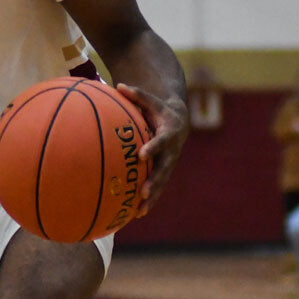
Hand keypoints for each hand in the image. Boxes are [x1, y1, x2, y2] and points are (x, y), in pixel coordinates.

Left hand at [117, 84, 188, 218]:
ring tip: (140, 211)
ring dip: (152, 197)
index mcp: (169, 133)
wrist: (179, 120)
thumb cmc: (159, 108)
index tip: (142, 154)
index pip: (162, 141)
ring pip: (162, 183)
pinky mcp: (165, 171)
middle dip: (155, 181)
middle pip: (164, 168)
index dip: (153, 147)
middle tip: (143, 191)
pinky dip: (149, 200)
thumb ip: (137, 94)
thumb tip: (119, 85)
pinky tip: (136, 214)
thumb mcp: (151, 100)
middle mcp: (172, 151)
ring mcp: (170, 163)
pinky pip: (158, 187)